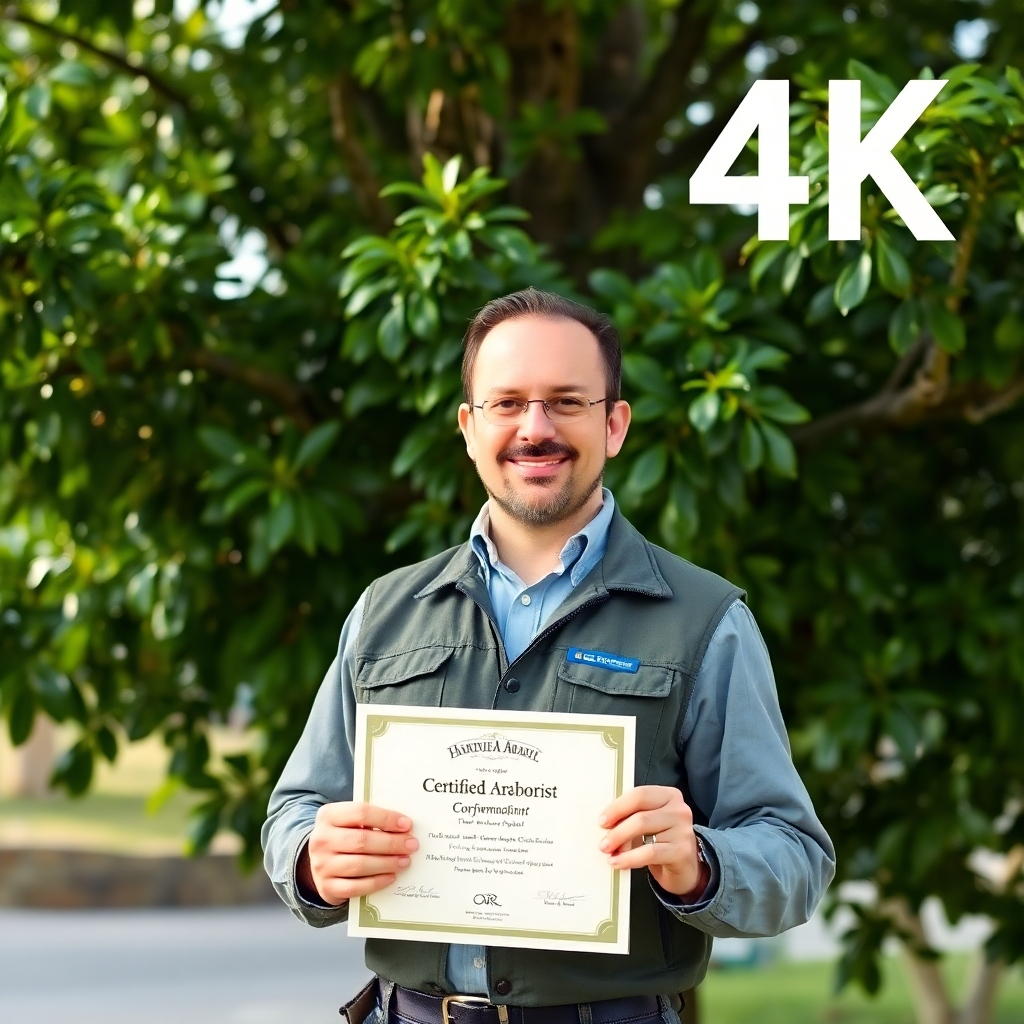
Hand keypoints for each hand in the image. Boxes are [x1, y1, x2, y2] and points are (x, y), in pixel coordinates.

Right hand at [298, 801, 417, 904]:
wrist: (320, 861)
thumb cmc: (344, 836)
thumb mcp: (350, 821)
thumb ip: (371, 820)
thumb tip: (403, 827)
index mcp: (328, 815)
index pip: (361, 813)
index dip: (386, 818)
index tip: (407, 824)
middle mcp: (321, 839)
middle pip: (362, 841)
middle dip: (391, 843)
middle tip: (411, 845)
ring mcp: (321, 865)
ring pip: (360, 865)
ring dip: (387, 863)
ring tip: (405, 861)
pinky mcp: (327, 887)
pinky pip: (355, 887)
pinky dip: (376, 882)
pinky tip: (391, 877)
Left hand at [598, 785, 705, 897]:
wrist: (685, 867)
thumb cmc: (662, 840)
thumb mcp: (648, 823)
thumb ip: (631, 817)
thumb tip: (606, 824)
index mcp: (669, 795)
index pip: (639, 795)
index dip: (618, 807)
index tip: (602, 820)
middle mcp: (679, 809)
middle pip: (640, 814)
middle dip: (617, 829)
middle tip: (603, 842)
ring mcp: (683, 830)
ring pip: (643, 831)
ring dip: (620, 842)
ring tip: (609, 852)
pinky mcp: (682, 851)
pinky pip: (649, 853)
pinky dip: (629, 858)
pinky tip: (619, 862)